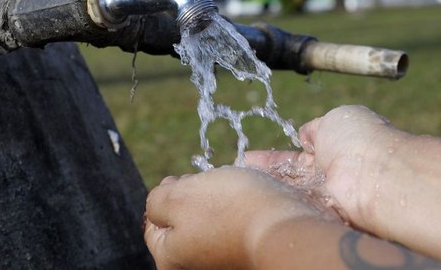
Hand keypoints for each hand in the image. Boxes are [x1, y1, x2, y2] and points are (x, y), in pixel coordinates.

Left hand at [144, 166, 329, 269]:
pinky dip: (241, 209)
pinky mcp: (247, 253)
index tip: (184, 180)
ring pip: (211, 219)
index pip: (153, 222)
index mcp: (170, 259)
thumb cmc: (229, 210)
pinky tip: (250, 201)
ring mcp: (223, 261)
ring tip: (234, 191)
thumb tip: (160, 201)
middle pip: (184, 220)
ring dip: (220, 199)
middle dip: (195, 195)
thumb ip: (156, 199)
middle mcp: (195, 266)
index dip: (167, 193)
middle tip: (212, 185)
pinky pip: (237, 224)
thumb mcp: (177, 196)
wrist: (287, 228)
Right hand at [245, 105, 408, 230]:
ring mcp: (322, 196)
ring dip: (263, 186)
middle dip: (263, 173)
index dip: (273, 157)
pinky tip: (248, 196)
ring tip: (235, 182)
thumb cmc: (361, 140)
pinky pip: (290, 206)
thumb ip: (316, 127)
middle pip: (288, 176)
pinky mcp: (318, 214)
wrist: (376, 175)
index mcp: (334, 149)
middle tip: (237, 171)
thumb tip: (305, 134)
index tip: (249, 157)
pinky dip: (270, 200)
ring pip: (286, 191)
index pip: (297, 155)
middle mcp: (327, 176)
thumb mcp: (336, 119)